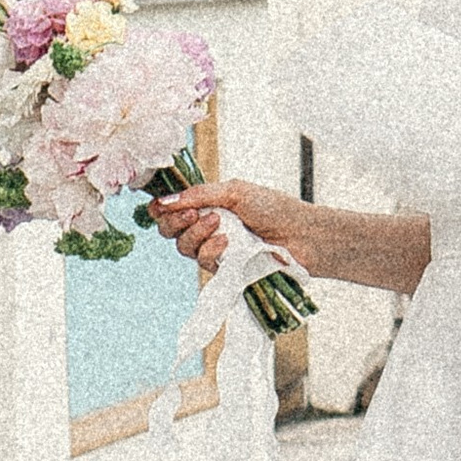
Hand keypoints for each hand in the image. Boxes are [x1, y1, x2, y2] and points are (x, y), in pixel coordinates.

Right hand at [149, 178, 310, 280]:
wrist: (300, 235)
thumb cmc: (273, 208)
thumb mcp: (234, 192)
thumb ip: (198, 195)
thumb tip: (163, 201)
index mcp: (207, 204)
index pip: (171, 208)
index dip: (160, 209)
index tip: (159, 207)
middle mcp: (206, 227)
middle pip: (169, 230)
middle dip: (175, 221)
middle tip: (193, 214)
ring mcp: (214, 249)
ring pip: (183, 247)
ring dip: (197, 234)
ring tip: (220, 225)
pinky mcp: (223, 268)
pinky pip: (202, 262)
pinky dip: (211, 250)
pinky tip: (227, 243)